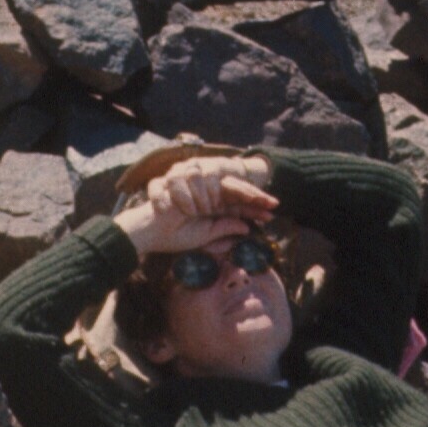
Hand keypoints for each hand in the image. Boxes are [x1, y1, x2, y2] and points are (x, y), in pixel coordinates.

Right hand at [114, 154, 276, 255]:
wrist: (151, 231)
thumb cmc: (174, 235)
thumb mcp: (204, 236)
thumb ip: (224, 229)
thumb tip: (246, 228)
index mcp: (211, 210)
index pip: (236, 208)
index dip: (253, 211)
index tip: (271, 215)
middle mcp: (210, 199)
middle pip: (238, 197)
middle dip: (257, 201)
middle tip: (275, 205)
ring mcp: (205, 193)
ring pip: (233, 192)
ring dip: (251, 198)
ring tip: (268, 204)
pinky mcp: (199, 190)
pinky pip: (222, 191)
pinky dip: (237, 196)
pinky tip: (252, 200)